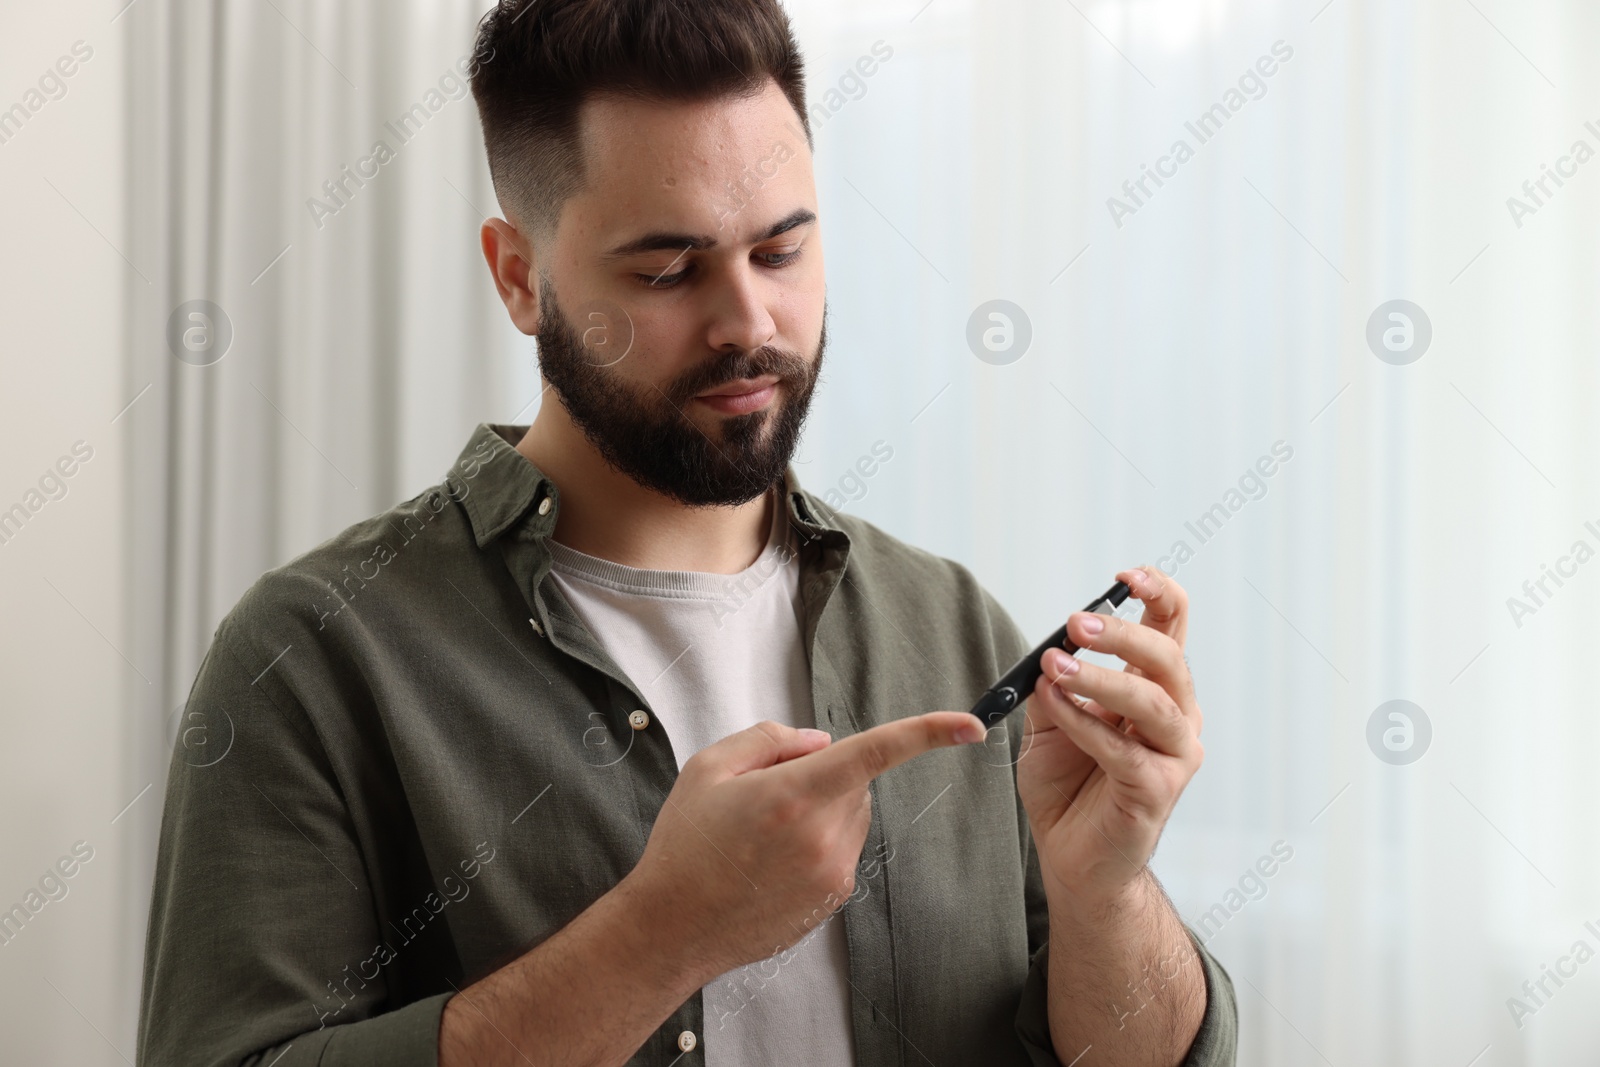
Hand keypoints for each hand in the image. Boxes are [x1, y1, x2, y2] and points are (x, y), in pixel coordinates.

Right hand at [628, 711, 985, 980]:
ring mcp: (832, 875)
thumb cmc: (685, 845)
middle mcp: (823, 837)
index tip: (971, 725)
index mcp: (794, 795)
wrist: (672, 927)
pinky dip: (817, 845)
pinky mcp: (832, 901)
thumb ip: (771, 739)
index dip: (928, 734)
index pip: (875, 753)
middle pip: (855, 782)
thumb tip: (820, 742)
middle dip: (824, 775)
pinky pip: (841, 852)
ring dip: (822, 812)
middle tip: (767, 794)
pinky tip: (770, 863)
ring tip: (762, 835)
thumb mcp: (709, 768)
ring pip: (851, 817)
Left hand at [1013, 565, 1203, 912]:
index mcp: (1156, 689)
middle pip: (1168, 658)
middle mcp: (1176, 717)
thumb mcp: (1052, 720)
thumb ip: (1056, 684)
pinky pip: (1121, 748)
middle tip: (1077, 622)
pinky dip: (1082, 722)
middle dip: (1124, 633)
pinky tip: (1053, 706)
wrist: (1073, 857)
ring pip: (1150, 702)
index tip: (1126, 574)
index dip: (1158, 594)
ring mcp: (1173, 755)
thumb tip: (1053, 648)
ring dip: (1100, 678)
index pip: (1173, 628)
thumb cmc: (1067, 785)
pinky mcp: (1158, 791)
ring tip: (1055, 666)